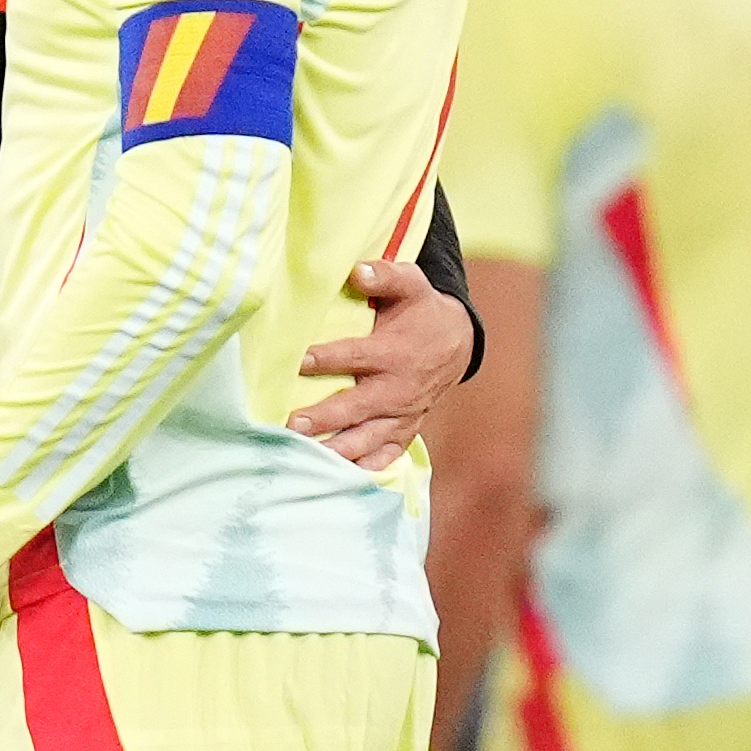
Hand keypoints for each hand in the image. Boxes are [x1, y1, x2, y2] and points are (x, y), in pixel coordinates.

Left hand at [291, 252, 475, 470]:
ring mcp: (402, 414)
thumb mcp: (410, 285)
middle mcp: (398, 388)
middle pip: (357, 406)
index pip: (356, 356)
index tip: (299, 361)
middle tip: (293, 426)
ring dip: (339, 451)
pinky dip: (366, 469)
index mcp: (394, 352)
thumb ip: (384, 276)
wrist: (457, 343)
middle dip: (325, 418)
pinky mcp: (405, 430)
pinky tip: (339, 480)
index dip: (328, 358)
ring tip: (307, 460)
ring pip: (368, 438)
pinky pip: (386, 455)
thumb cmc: (421, 311)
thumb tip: (357, 270)